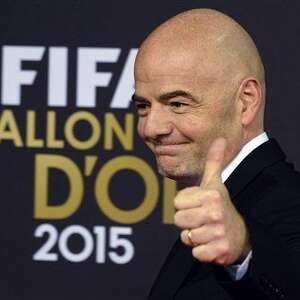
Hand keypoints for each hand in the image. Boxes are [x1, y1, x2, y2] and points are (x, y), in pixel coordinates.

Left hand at [174, 137, 250, 265]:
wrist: (240, 233)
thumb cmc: (220, 205)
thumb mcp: (216, 183)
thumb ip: (214, 162)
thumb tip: (220, 139)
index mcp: (211, 195)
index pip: (177, 202)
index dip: (186, 204)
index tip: (199, 205)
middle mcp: (215, 213)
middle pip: (179, 219)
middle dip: (187, 221)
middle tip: (202, 219)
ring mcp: (218, 233)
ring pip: (186, 236)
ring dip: (194, 236)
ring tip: (207, 230)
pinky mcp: (218, 252)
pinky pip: (194, 252)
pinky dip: (200, 250)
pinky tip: (211, 243)